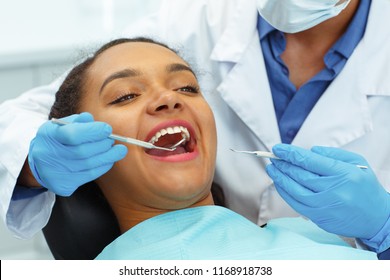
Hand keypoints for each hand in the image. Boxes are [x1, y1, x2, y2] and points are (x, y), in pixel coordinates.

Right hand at [28, 112, 126, 195]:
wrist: (40, 163)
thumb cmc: (56, 139)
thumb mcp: (62, 125)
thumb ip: (78, 121)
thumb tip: (91, 119)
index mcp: (48, 136)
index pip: (73, 134)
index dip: (93, 132)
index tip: (108, 129)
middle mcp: (49, 156)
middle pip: (82, 152)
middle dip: (102, 144)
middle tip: (112, 139)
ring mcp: (54, 173)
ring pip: (88, 165)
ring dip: (107, 156)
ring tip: (119, 150)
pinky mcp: (62, 186)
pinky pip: (89, 176)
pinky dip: (102, 167)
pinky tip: (109, 160)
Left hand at [265, 144, 389, 239]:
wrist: (377, 218)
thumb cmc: (365, 187)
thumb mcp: (357, 163)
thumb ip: (333, 154)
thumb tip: (310, 151)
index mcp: (343, 173)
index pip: (309, 161)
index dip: (290, 153)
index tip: (278, 148)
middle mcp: (333, 190)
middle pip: (300, 174)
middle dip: (283, 164)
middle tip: (272, 157)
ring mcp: (325, 206)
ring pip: (294, 190)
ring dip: (280, 178)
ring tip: (272, 169)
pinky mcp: (319, 218)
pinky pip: (296, 204)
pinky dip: (285, 193)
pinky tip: (279, 184)